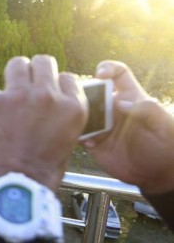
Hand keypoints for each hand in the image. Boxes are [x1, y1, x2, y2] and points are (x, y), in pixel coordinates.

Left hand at [0, 55, 86, 190]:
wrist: (14, 184)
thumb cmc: (42, 168)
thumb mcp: (68, 139)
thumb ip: (61, 113)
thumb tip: (53, 100)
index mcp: (71, 106)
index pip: (67, 77)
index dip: (57, 84)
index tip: (49, 92)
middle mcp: (47, 96)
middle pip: (43, 62)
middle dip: (35, 70)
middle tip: (28, 82)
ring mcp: (18, 96)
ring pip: (16, 64)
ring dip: (14, 74)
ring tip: (11, 89)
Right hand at [82, 60, 173, 194]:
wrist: (155, 174)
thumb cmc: (166, 146)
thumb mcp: (163, 126)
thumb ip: (148, 109)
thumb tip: (121, 102)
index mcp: (131, 97)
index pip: (118, 74)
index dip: (108, 68)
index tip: (100, 74)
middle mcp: (113, 108)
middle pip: (93, 91)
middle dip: (84, 92)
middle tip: (84, 103)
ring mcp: (102, 124)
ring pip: (82, 111)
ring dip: (78, 114)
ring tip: (85, 125)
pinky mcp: (93, 140)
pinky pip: (79, 132)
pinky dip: (78, 134)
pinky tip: (89, 143)